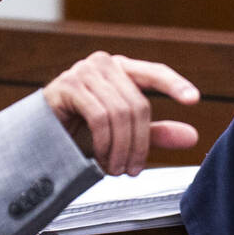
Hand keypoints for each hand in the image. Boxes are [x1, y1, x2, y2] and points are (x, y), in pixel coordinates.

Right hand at [42, 52, 198, 175]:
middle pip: (138, 105)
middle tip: (132, 171)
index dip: (175, 84)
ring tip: (115, 169)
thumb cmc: (80, 133)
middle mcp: (104, 63)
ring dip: (121, 149)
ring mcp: (83, 71)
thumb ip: (155, 134)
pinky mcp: (67, 85)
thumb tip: (193, 137)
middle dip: (139, 145)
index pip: (154, 72)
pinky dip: (104, 144)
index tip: (194, 99)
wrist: (39, 140)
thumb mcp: (124, 135)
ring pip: (119, 113)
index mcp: (121, 69)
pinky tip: (100, 160)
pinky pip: (98, 116)